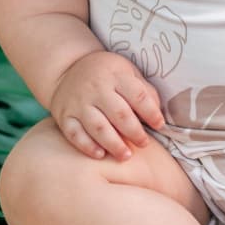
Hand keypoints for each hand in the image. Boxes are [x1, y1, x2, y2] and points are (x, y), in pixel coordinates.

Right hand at [50, 51, 164, 161]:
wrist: (67, 69)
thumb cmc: (106, 74)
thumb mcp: (126, 72)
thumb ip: (143, 90)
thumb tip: (158, 114)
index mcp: (116, 75)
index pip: (137, 95)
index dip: (151, 112)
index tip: (159, 125)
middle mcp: (96, 88)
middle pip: (119, 114)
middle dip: (134, 132)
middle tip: (144, 143)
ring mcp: (79, 103)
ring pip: (98, 127)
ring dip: (114, 144)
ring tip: (126, 155)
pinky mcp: (65, 115)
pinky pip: (75, 134)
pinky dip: (88, 146)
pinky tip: (101, 155)